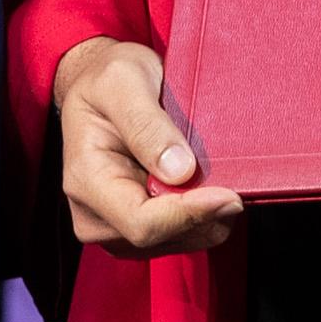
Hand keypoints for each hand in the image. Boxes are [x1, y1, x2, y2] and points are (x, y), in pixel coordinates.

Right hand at [51, 37, 245, 255]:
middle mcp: (92, 214)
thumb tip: (180, 172)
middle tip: (235, 182)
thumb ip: (147, 124)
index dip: (190, 214)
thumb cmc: (108, 79)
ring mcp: (113, 227)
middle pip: (161, 238)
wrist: (99, 87)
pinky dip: (202, 218)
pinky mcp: (134, 231)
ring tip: (216, 176)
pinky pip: (179, 238)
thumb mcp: (123, 81)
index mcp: (85, 180)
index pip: (142, 223)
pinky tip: (206, 188)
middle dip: (204, 215)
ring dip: (207, 217)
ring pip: (176, 242)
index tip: (229, 195)